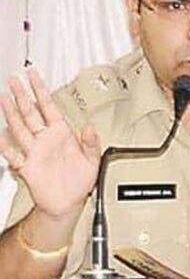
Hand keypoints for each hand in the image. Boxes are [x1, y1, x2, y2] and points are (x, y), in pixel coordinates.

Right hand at [0, 70, 99, 218]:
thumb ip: (92, 143)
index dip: (41, 90)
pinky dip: (6, 146)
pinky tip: (0, 136)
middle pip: (30, 113)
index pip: (49, 107)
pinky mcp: (27, 167)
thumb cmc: (79, 182)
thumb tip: (90, 128)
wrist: (68, 202)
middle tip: (13, 80)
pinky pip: (14, 154)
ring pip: (20, 128)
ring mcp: (34, 152)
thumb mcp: (92, 160)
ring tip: (4, 98)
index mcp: (61, 134)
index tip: (33, 76)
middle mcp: (46, 140)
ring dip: (11, 113)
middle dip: (22, 96)